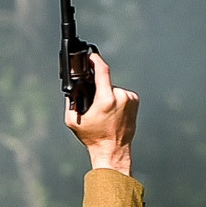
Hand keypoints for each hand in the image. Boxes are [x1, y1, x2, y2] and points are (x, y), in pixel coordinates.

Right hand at [67, 52, 138, 175]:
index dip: (96, 60)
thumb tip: (72, 88)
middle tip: (95, 104)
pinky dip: (117, 99)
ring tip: (105, 112)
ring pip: (114, 89)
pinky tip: (114, 112)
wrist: (113, 150)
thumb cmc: (94, 137)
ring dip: (108, 95)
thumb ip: (70, 102)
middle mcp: (120, 97)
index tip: (92, 56)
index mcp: (106, 100)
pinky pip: (122, 94)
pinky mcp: (135, 101)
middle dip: (99, 89)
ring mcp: (130, 99)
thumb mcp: (73, 120)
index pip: (102, 71)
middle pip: (105, 83)